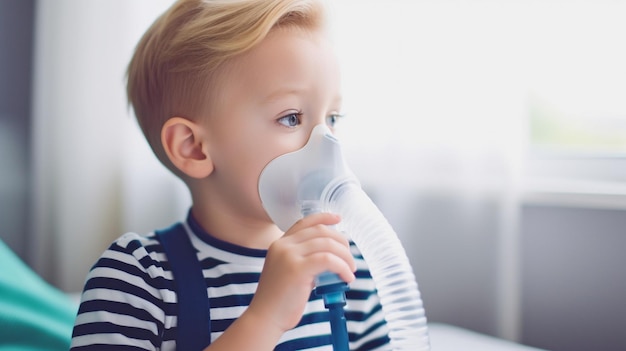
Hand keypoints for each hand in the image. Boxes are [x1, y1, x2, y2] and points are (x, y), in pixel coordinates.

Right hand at [246, 212, 355, 332]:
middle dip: (341, 242)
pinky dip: (342, 267)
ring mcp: (288, 256)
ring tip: (350, 270)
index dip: (324, 218)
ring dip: (345, 256)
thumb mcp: (289, 272)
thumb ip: (305, 260)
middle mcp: (283, 245)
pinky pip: (328, 260)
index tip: (338, 219)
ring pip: (327, 244)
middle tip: (350, 259)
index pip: (305, 222)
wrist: (265, 318)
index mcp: (280, 244)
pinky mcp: (297, 269)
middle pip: (320, 231)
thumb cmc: (279, 301)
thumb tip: (331, 258)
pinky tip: (347, 278)